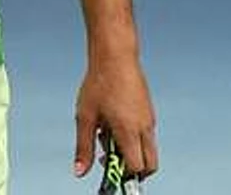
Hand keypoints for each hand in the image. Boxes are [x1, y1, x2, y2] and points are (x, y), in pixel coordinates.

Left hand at [73, 53, 156, 181]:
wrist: (115, 57)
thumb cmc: (99, 83)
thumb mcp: (85, 117)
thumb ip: (83, 146)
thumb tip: (80, 171)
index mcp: (129, 131)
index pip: (136, 168)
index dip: (123, 173)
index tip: (106, 166)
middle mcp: (144, 128)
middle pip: (150, 165)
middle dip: (133, 169)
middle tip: (110, 156)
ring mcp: (150, 120)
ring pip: (149, 150)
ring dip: (132, 152)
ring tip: (108, 133)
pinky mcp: (149, 112)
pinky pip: (147, 136)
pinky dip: (134, 139)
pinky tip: (114, 122)